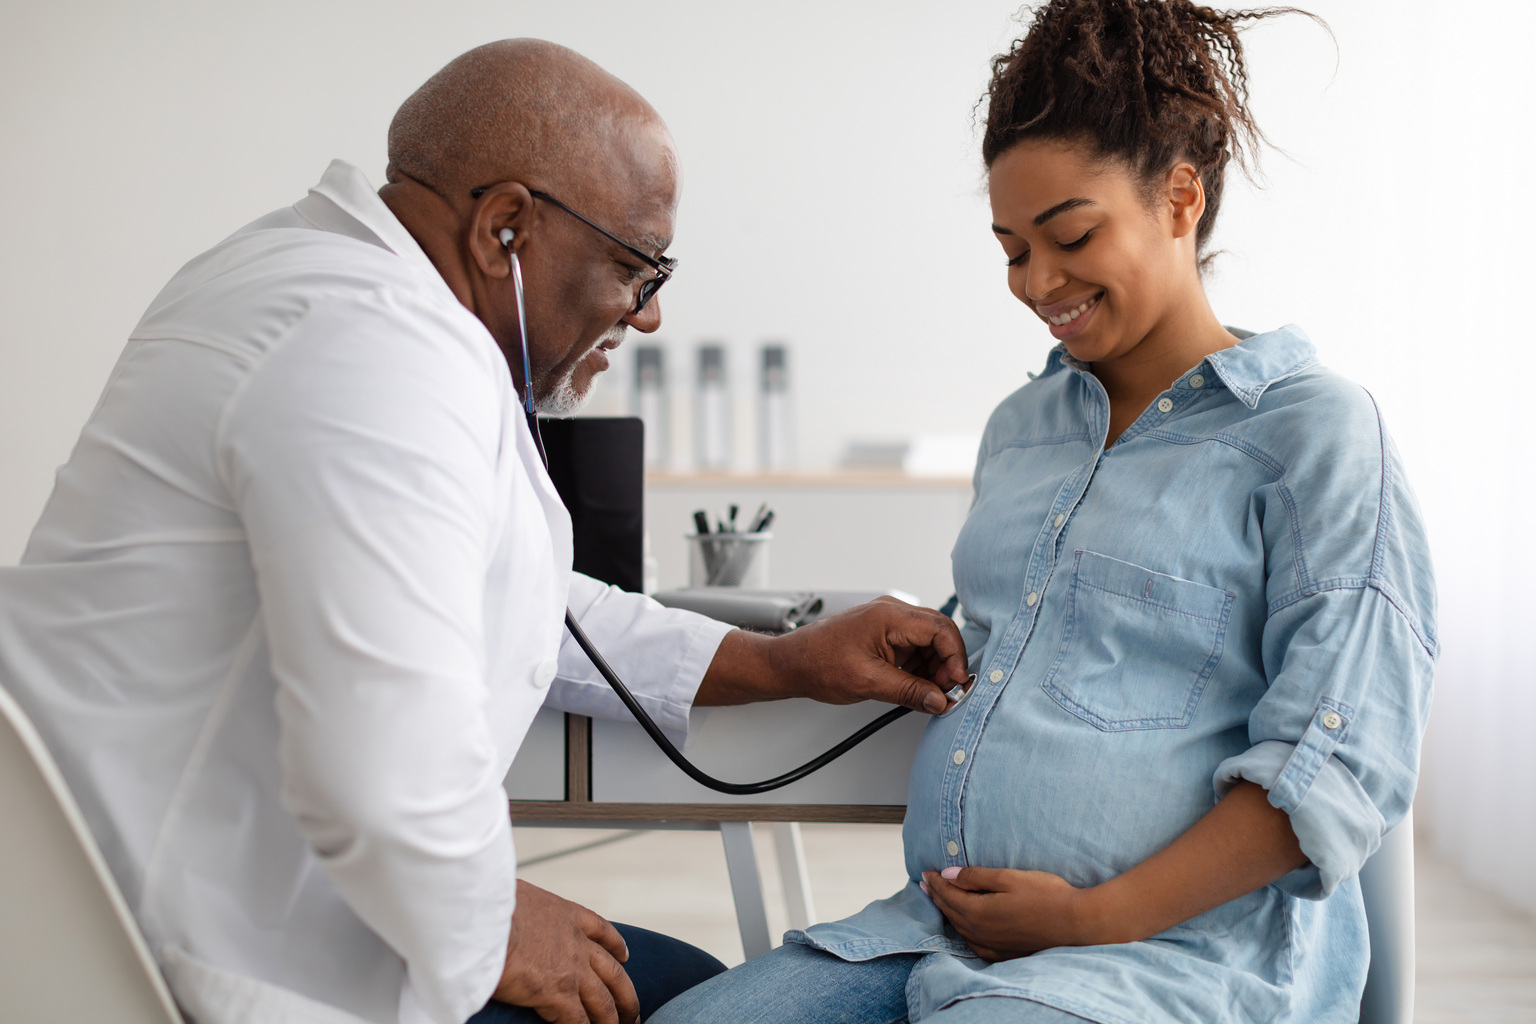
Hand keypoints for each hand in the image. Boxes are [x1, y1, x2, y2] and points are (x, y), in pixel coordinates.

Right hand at [493, 880, 638, 1023]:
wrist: (483, 921)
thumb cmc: (488, 905)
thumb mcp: (515, 895)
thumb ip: (522, 908)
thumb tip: (508, 910)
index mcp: (567, 915)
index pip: (601, 930)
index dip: (616, 946)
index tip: (625, 956)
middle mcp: (576, 943)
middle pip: (613, 973)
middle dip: (625, 995)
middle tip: (633, 1011)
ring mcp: (571, 970)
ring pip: (603, 1002)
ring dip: (612, 1020)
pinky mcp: (558, 995)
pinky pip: (579, 1021)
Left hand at [702, 595, 970, 713]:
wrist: (791, 663)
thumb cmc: (818, 664)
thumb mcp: (868, 683)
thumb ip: (909, 691)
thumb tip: (940, 701)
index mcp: (889, 616)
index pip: (940, 629)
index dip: (955, 658)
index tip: (957, 684)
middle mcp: (891, 613)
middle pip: (938, 632)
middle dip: (947, 663)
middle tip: (946, 692)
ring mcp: (887, 622)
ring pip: (928, 641)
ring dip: (934, 668)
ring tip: (929, 694)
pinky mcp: (882, 635)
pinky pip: (912, 647)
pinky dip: (920, 667)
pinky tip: (916, 687)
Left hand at [921, 866, 1097, 960]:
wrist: (1076, 924)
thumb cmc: (1046, 896)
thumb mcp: (1009, 877)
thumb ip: (976, 877)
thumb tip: (948, 874)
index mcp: (979, 912)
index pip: (949, 894)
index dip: (936, 882)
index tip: (927, 872)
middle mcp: (981, 932)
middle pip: (951, 912)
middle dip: (937, 896)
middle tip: (927, 884)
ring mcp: (993, 945)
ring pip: (960, 928)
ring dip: (948, 913)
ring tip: (940, 901)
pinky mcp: (1004, 953)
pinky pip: (974, 943)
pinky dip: (963, 930)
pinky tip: (965, 926)